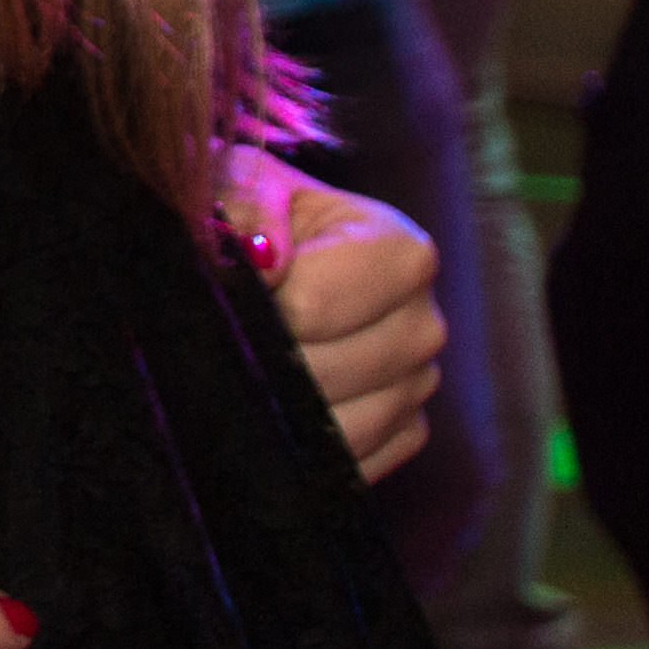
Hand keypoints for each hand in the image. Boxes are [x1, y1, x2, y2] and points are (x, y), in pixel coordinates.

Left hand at [220, 148, 443, 483]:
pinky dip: (303, 449)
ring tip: (242, 366)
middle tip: (224, 334)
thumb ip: (245, 207)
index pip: (313, 307)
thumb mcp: (232, 183)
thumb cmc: (244, 210)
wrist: (248, 253)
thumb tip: (264, 261)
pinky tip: (272, 407)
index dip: (256, 306)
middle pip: (327, 373)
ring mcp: (418, 381)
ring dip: (277, 408)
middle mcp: (423, 321)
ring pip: (341, 429)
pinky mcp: (403, 430)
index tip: (231, 287)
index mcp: (400, 251)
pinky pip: (352, 465)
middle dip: (261, 359)